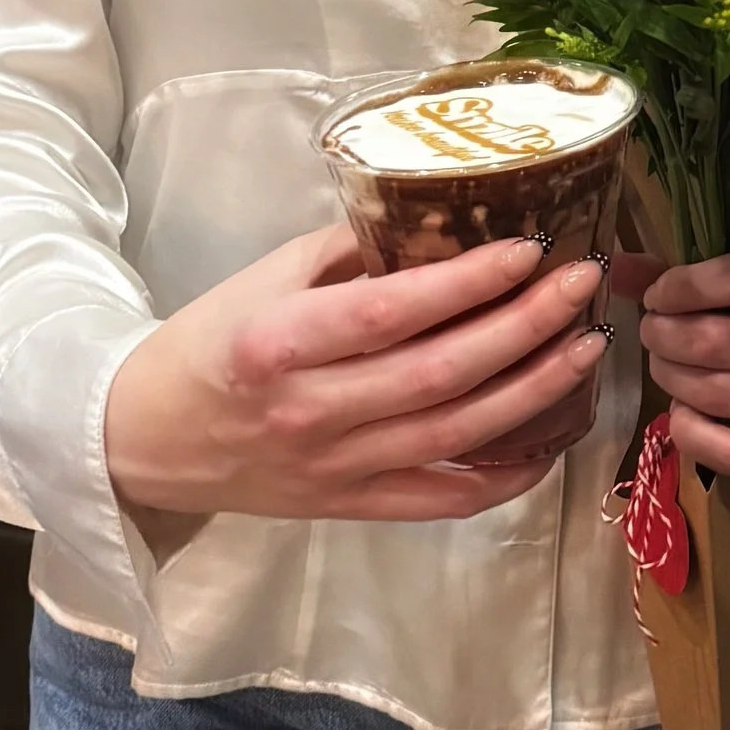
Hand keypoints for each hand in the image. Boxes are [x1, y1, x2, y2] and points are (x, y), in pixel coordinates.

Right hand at [104, 226, 611, 524]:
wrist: (144, 439)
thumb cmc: (209, 342)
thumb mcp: (265, 278)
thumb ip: (350, 251)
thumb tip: (443, 221)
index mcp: (279, 342)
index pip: (392, 312)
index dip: (468, 282)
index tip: (529, 250)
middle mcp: (311, 410)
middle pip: (441, 373)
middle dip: (525, 327)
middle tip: (581, 286)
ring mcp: (334, 468)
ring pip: (456, 434)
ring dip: (533, 391)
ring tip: (585, 346)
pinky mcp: (348, 508)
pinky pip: (442, 500)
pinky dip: (504, 478)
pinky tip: (551, 441)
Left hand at [640, 253, 729, 476]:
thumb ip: (684, 280)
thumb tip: (617, 269)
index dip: (684, 285)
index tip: (656, 296)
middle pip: (714, 341)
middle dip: (663, 335)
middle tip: (652, 333)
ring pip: (712, 392)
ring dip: (669, 376)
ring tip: (664, 366)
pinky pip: (719, 447)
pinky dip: (685, 425)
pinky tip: (683, 408)